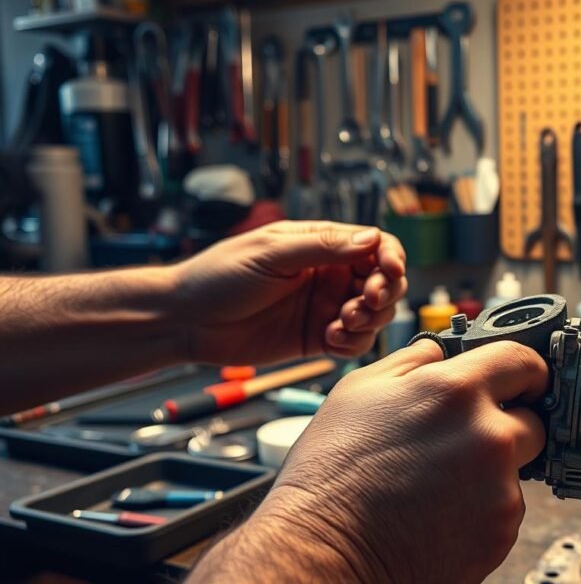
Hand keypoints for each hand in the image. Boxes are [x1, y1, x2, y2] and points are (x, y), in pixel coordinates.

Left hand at [171, 221, 406, 364]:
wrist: (185, 320)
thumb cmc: (219, 276)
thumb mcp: (272, 253)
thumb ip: (322, 247)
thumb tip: (371, 239)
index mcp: (320, 245)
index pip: (375, 245)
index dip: (391, 258)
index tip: (389, 272)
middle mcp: (329, 275)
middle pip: (384, 281)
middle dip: (384, 293)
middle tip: (364, 303)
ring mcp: (324, 307)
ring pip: (374, 314)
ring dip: (370, 319)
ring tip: (342, 323)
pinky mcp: (316, 339)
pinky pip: (353, 343)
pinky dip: (353, 343)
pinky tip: (330, 340)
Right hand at [188, 340, 548, 583]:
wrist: (323, 552)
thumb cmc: (330, 475)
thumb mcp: (359, 390)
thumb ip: (414, 361)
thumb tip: (441, 352)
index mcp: (456, 392)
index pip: (523, 360)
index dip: (525, 368)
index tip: (524, 379)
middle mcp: (488, 437)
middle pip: (532, 420)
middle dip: (507, 424)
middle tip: (464, 441)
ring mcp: (500, 489)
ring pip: (516, 469)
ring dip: (490, 470)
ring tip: (436, 483)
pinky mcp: (501, 532)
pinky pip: (504, 509)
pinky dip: (481, 509)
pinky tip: (439, 511)